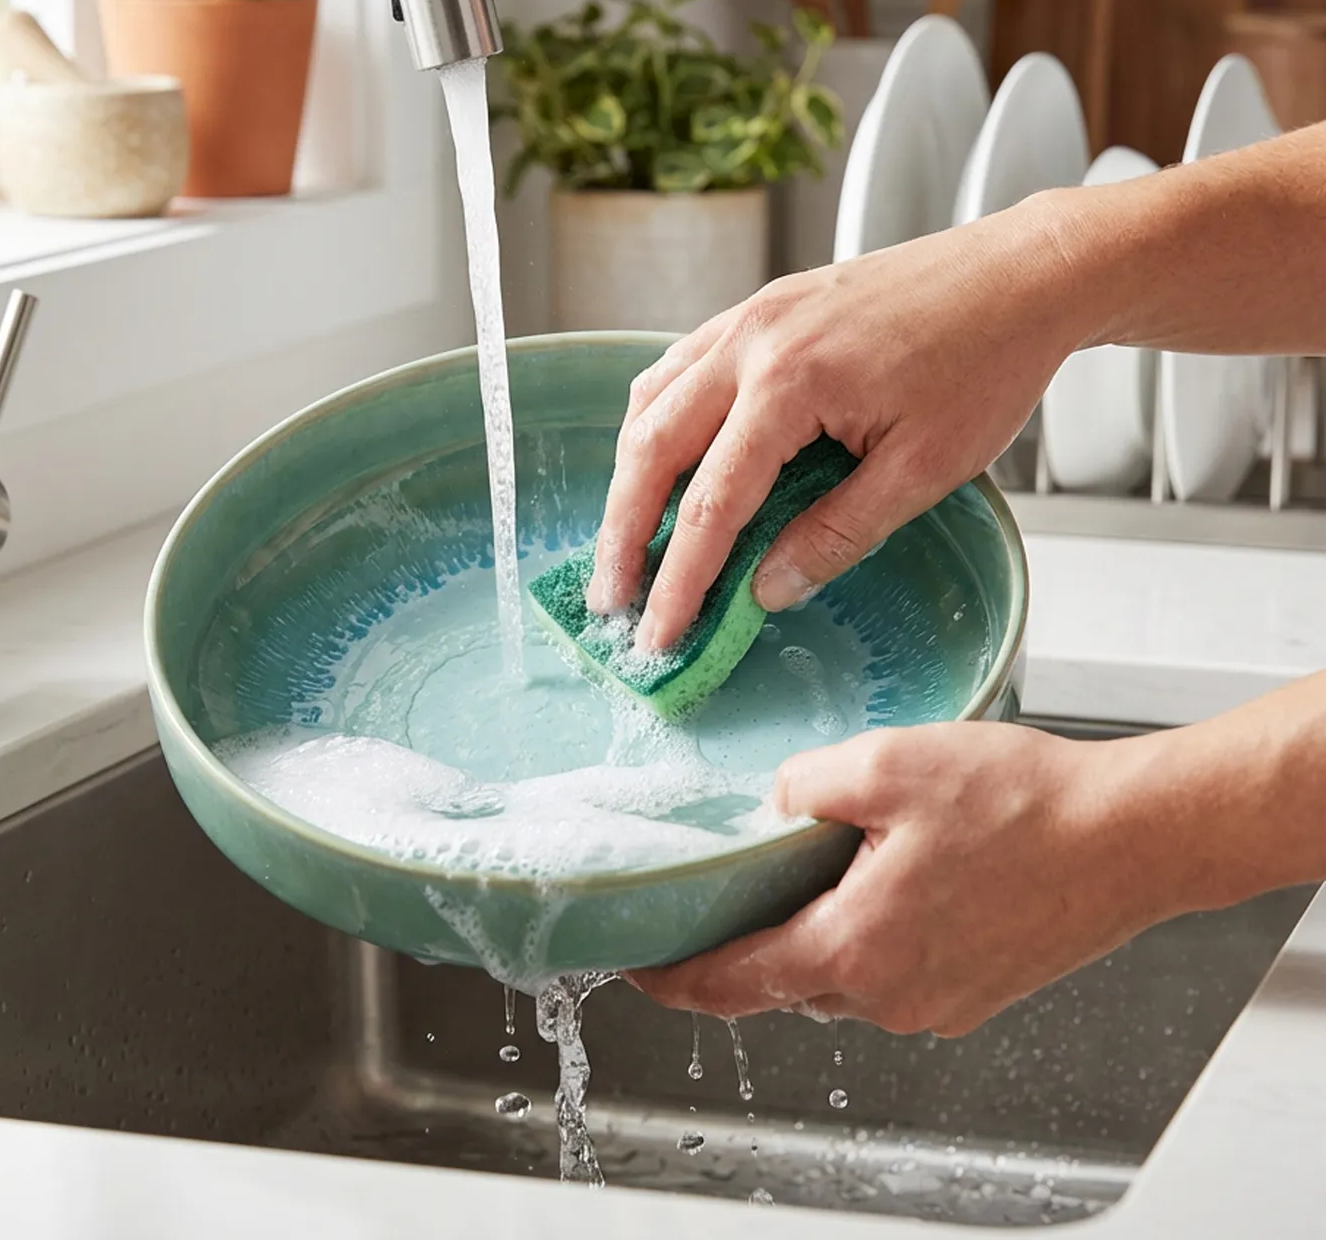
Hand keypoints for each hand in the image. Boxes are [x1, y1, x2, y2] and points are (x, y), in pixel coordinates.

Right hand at [585, 206, 1086, 649]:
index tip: (657, 634)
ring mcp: (748, 316)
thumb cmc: (987, 363)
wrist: (1020, 273)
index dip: (679, 580)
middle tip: (610, 599)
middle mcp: (750, 341)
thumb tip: (766, 589)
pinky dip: (655, 422)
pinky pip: (678, 367)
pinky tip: (661, 458)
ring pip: (651, 402)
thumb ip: (836, 534)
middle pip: (651, 448)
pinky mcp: (759, 308)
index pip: (711, 503)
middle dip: (623, 532)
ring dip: (629, 477)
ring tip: (626, 540)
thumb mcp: (923, 469)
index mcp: (790, 383)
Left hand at [629, 723, 1184, 1035]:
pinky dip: (868, 936)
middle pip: (783, 979)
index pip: (732, 983)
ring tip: (817, 864)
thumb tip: (772, 806)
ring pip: (840, 976)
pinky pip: (891, 974)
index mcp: (854, 949)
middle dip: (752, 935)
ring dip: (816, 931)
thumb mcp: (888, 764)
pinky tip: (887, 877)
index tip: (635, 966)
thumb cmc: (1022, 803)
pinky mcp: (973, 995)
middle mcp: (889, 997)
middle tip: (732, 879)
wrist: (1132, 838)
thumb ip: (804, 786)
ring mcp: (936, 1004)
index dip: (673, 977)